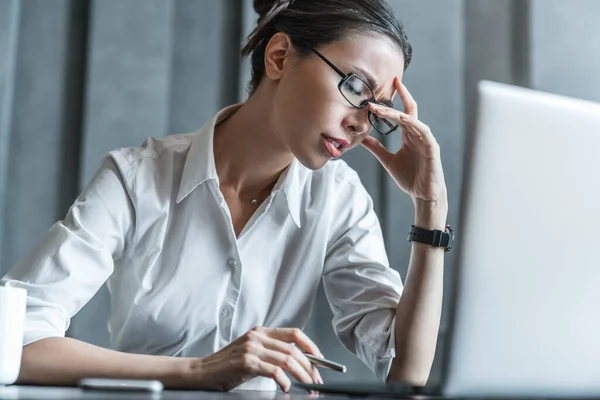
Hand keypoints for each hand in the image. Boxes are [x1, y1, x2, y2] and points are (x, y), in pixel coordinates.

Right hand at [186, 327, 323, 391]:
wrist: (203, 372)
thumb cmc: (227, 365)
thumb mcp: (252, 352)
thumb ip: (271, 351)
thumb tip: (299, 362)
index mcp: (261, 331)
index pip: (294, 333)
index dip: (311, 346)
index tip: (321, 359)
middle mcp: (257, 336)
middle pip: (294, 349)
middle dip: (310, 366)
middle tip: (316, 380)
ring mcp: (251, 348)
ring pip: (287, 360)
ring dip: (302, 375)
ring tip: (307, 385)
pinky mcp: (246, 362)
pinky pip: (274, 371)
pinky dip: (284, 381)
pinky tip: (286, 388)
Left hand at [362, 77, 447, 207]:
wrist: (423, 195)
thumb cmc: (410, 178)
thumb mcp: (388, 161)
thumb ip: (377, 148)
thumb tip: (363, 139)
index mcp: (409, 135)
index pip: (402, 112)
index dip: (395, 99)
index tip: (385, 87)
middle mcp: (418, 134)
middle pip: (409, 110)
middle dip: (400, 96)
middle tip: (390, 82)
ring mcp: (426, 140)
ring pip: (412, 119)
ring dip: (397, 111)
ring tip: (382, 107)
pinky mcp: (432, 148)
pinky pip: (423, 132)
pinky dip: (414, 124)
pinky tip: (403, 118)